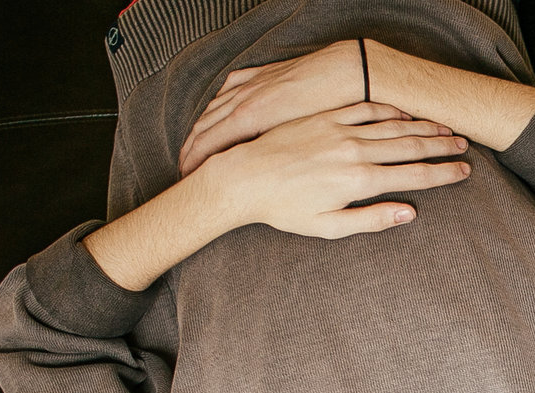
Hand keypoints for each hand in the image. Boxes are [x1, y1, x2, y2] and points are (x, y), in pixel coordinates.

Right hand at [181, 39, 366, 174]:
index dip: (195, 163)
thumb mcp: (303, 142)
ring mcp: (253, 84)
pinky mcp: (263, 74)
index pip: (209, 144)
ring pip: (214, 107)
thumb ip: (270, 153)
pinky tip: (216, 109)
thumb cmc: (332, 110)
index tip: (187, 178)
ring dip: (201, 128)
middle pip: (205, 126)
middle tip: (184, 169)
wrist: (350, 71)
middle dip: (192, 150)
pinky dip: (218, 101)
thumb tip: (248, 173)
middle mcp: (245, 99)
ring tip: (194, 147)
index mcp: (251, 118)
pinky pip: (230, 87)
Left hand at [201, 101, 470, 237]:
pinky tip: (405, 113)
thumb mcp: (330, 227)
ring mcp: (340, 130)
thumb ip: (372, 220)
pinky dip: (389, 110)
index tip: (464, 172)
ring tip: (446, 128)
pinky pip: (364, 109)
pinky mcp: (325, 118)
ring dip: (423, 126)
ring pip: (392, 125)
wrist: (243, 178)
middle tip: (465, 146)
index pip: (414, 175)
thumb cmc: (285, 209)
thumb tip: (409, 214)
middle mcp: (354, 151)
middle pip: (410, 146)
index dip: (443, 173)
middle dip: (442, 146)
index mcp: (359, 181)